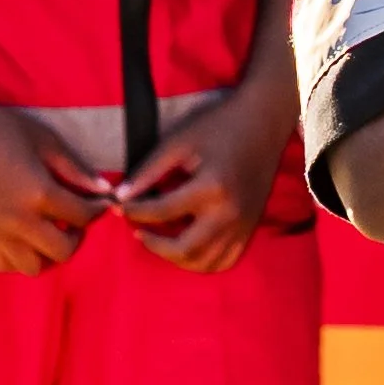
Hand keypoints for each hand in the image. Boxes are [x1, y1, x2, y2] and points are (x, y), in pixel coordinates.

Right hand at [0, 98, 111, 275]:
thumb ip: (75, 169)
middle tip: (73, 220)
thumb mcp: (45, 141)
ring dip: (46, 253)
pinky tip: (22, 239)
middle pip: (62, 251)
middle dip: (76, 237)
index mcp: (38, 192)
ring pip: (32, 267)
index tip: (101, 203)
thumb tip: (104, 190)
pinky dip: (16, 258)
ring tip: (47, 232)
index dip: (98, 209)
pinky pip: (1, 265)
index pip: (82, 216)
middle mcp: (17, 219)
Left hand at [114, 89, 288, 272]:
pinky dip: (202, 261)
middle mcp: (230, 213)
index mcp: (211, 188)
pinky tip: (188, 245)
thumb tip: (121, 196)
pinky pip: (225, 260)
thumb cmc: (219, 124)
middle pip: (184, 249)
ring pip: (205, 262)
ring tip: (160, 240)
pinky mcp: (250, 228)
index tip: (119, 206)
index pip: (161, 211)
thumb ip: (149, 171)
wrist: (264, 121)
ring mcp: (243, 225)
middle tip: (138, 230)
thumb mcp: (179, 141)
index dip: (133, 210)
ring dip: (176, 258)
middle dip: (154, 244)